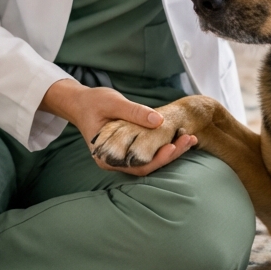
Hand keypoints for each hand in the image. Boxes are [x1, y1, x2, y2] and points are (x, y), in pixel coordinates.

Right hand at [41, 77, 196, 174]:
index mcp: (107, 156)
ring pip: (150, 161)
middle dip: (170, 155)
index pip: (138, 165)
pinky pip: (148, 152)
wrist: (81, 103)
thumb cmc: (93, 103)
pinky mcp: (129, 149)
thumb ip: (134, 112)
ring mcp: (123, 157)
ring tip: (190, 139)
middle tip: (190, 140)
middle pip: (148, 166)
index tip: (174, 146)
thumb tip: (158, 120)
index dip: (158, 158)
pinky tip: (178, 136)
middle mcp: (115, 162)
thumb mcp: (112, 102)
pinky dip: (163, 146)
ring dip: (170, 151)